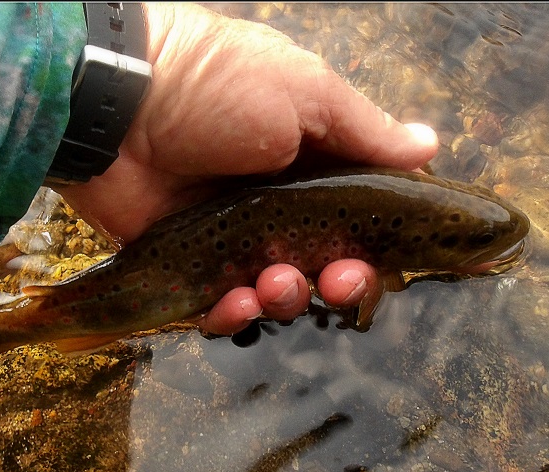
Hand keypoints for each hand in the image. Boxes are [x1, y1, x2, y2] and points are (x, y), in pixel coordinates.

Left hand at [54, 3, 437, 334]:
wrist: (119, 99)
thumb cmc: (218, 82)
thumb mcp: (305, 92)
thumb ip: (366, 130)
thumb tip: (429, 146)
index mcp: (312, 163)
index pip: (363, 215)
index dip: (385, 242)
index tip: (404, 261)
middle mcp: (277, 204)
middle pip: (327, 263)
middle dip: (343, 280)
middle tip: (340, 280)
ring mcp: (230, 237)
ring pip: (278, 290)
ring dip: (288, 296)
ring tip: (276, 280)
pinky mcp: (185, 264)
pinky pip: (218, 305)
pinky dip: (232, 313)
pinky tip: (237, 300)